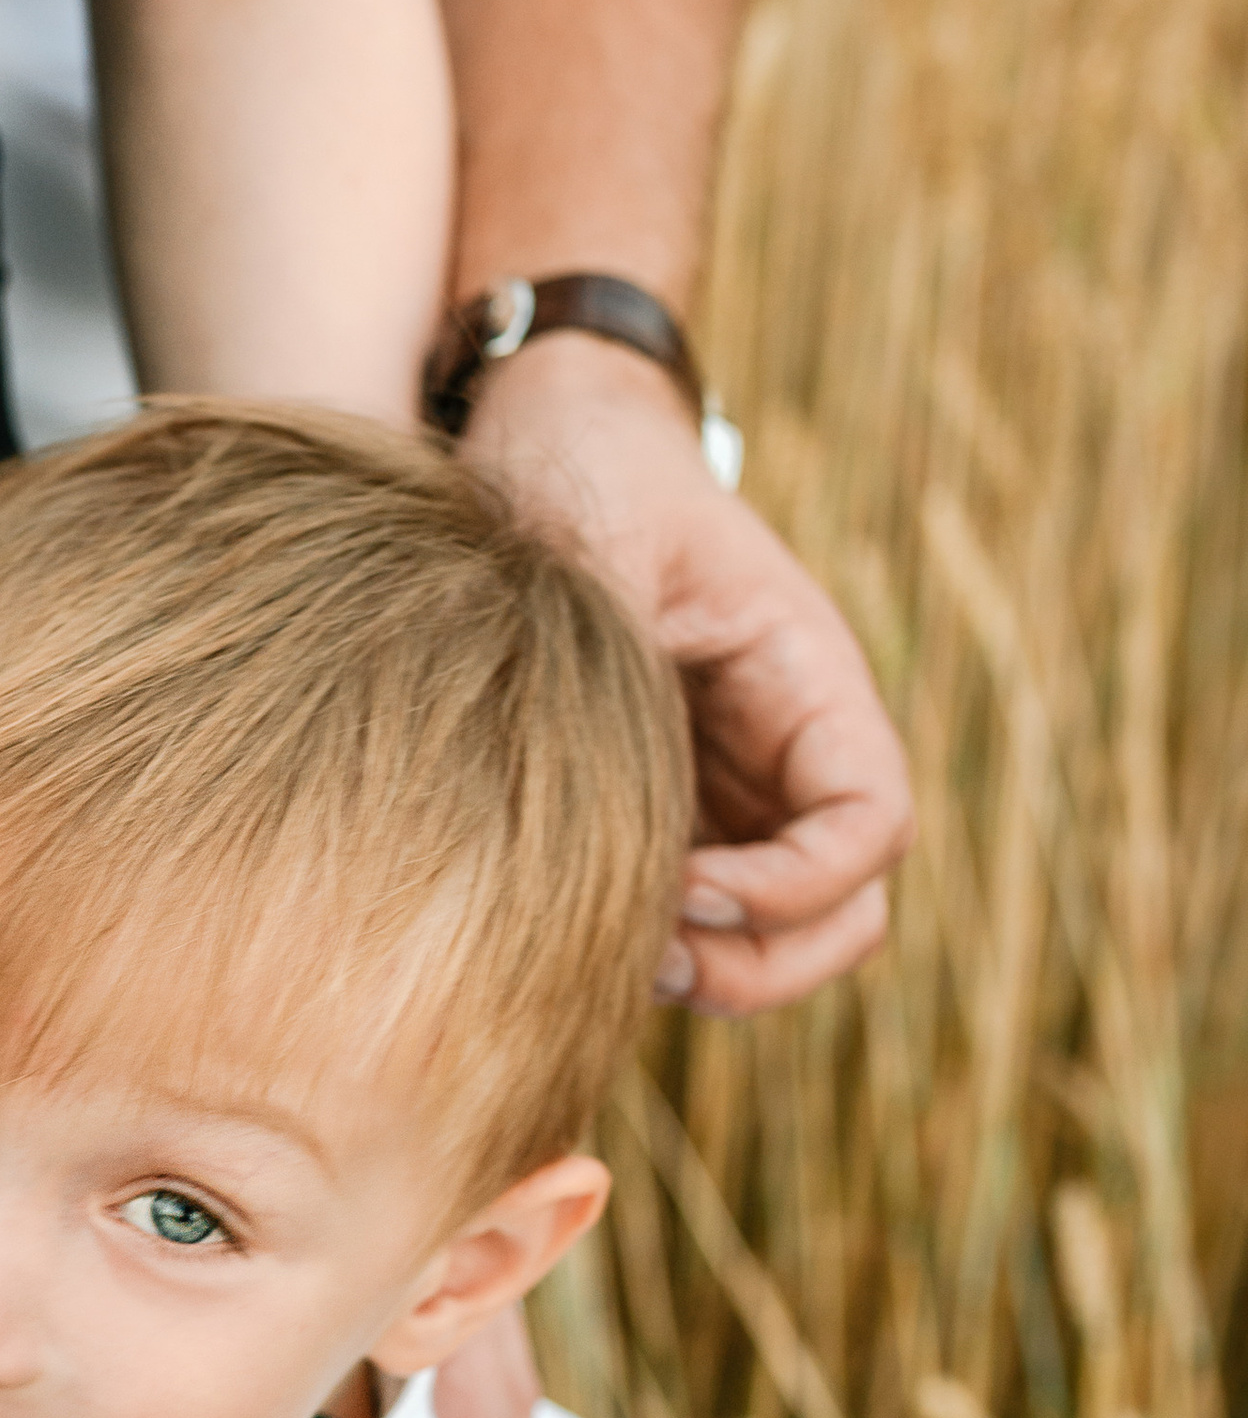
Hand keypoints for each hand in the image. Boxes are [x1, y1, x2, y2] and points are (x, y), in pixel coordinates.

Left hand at [463, 337, 911, 1015]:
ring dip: (715, 973)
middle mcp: (787, 756)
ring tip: (613, 955)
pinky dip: (656, 950)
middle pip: (848, 913)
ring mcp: (732, 798)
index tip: (688, 885)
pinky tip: (571, 930)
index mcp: (807, 682)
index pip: (872, 821)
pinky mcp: (668, 820)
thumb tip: (602, 764)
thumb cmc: (585, 473)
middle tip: (652, 958)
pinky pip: (697, 922)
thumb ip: (615, 642)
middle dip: (765, 962)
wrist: (544, 444)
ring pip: (779, 937)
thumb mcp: (599, 536)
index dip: (797, 883)